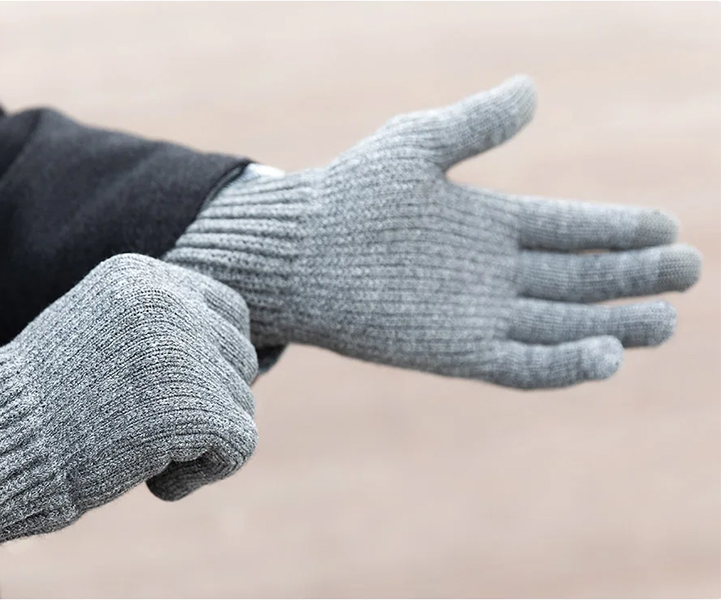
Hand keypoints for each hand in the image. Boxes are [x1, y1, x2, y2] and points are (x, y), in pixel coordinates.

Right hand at [0, 254, 257, 550]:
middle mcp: (172, 302)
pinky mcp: (197, 407)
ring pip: (241, 403)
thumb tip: (243, 351)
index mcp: (147, 276)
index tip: (184, 390)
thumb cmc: (48, 397)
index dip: (218, 358)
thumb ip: (167, 325)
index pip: (231, 311)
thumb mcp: (106, 329)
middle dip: (211, 399)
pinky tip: (158, 480)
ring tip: (143, 447)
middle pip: (241, 358)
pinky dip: (207, 471)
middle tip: (155, 424)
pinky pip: (241, 443)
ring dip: (202, 438)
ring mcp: (187, 352)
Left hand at [165, 75, 700, 388]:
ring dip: (611, 325)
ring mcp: (475, 315)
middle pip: (576, 280)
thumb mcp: (417, 144)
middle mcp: (490, 273)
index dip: (616, 229)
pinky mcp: (453, 351)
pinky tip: (606, 355)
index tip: (665, 225)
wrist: (295, 252)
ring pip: (559, 326)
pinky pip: (519, 364)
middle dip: (631, 278)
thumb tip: (532, 88)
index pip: (568, 229)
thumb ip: (476, 123)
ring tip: (664, 322)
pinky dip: (562, 364)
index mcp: (489, 223)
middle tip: (686, 271)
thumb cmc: (348, 194)